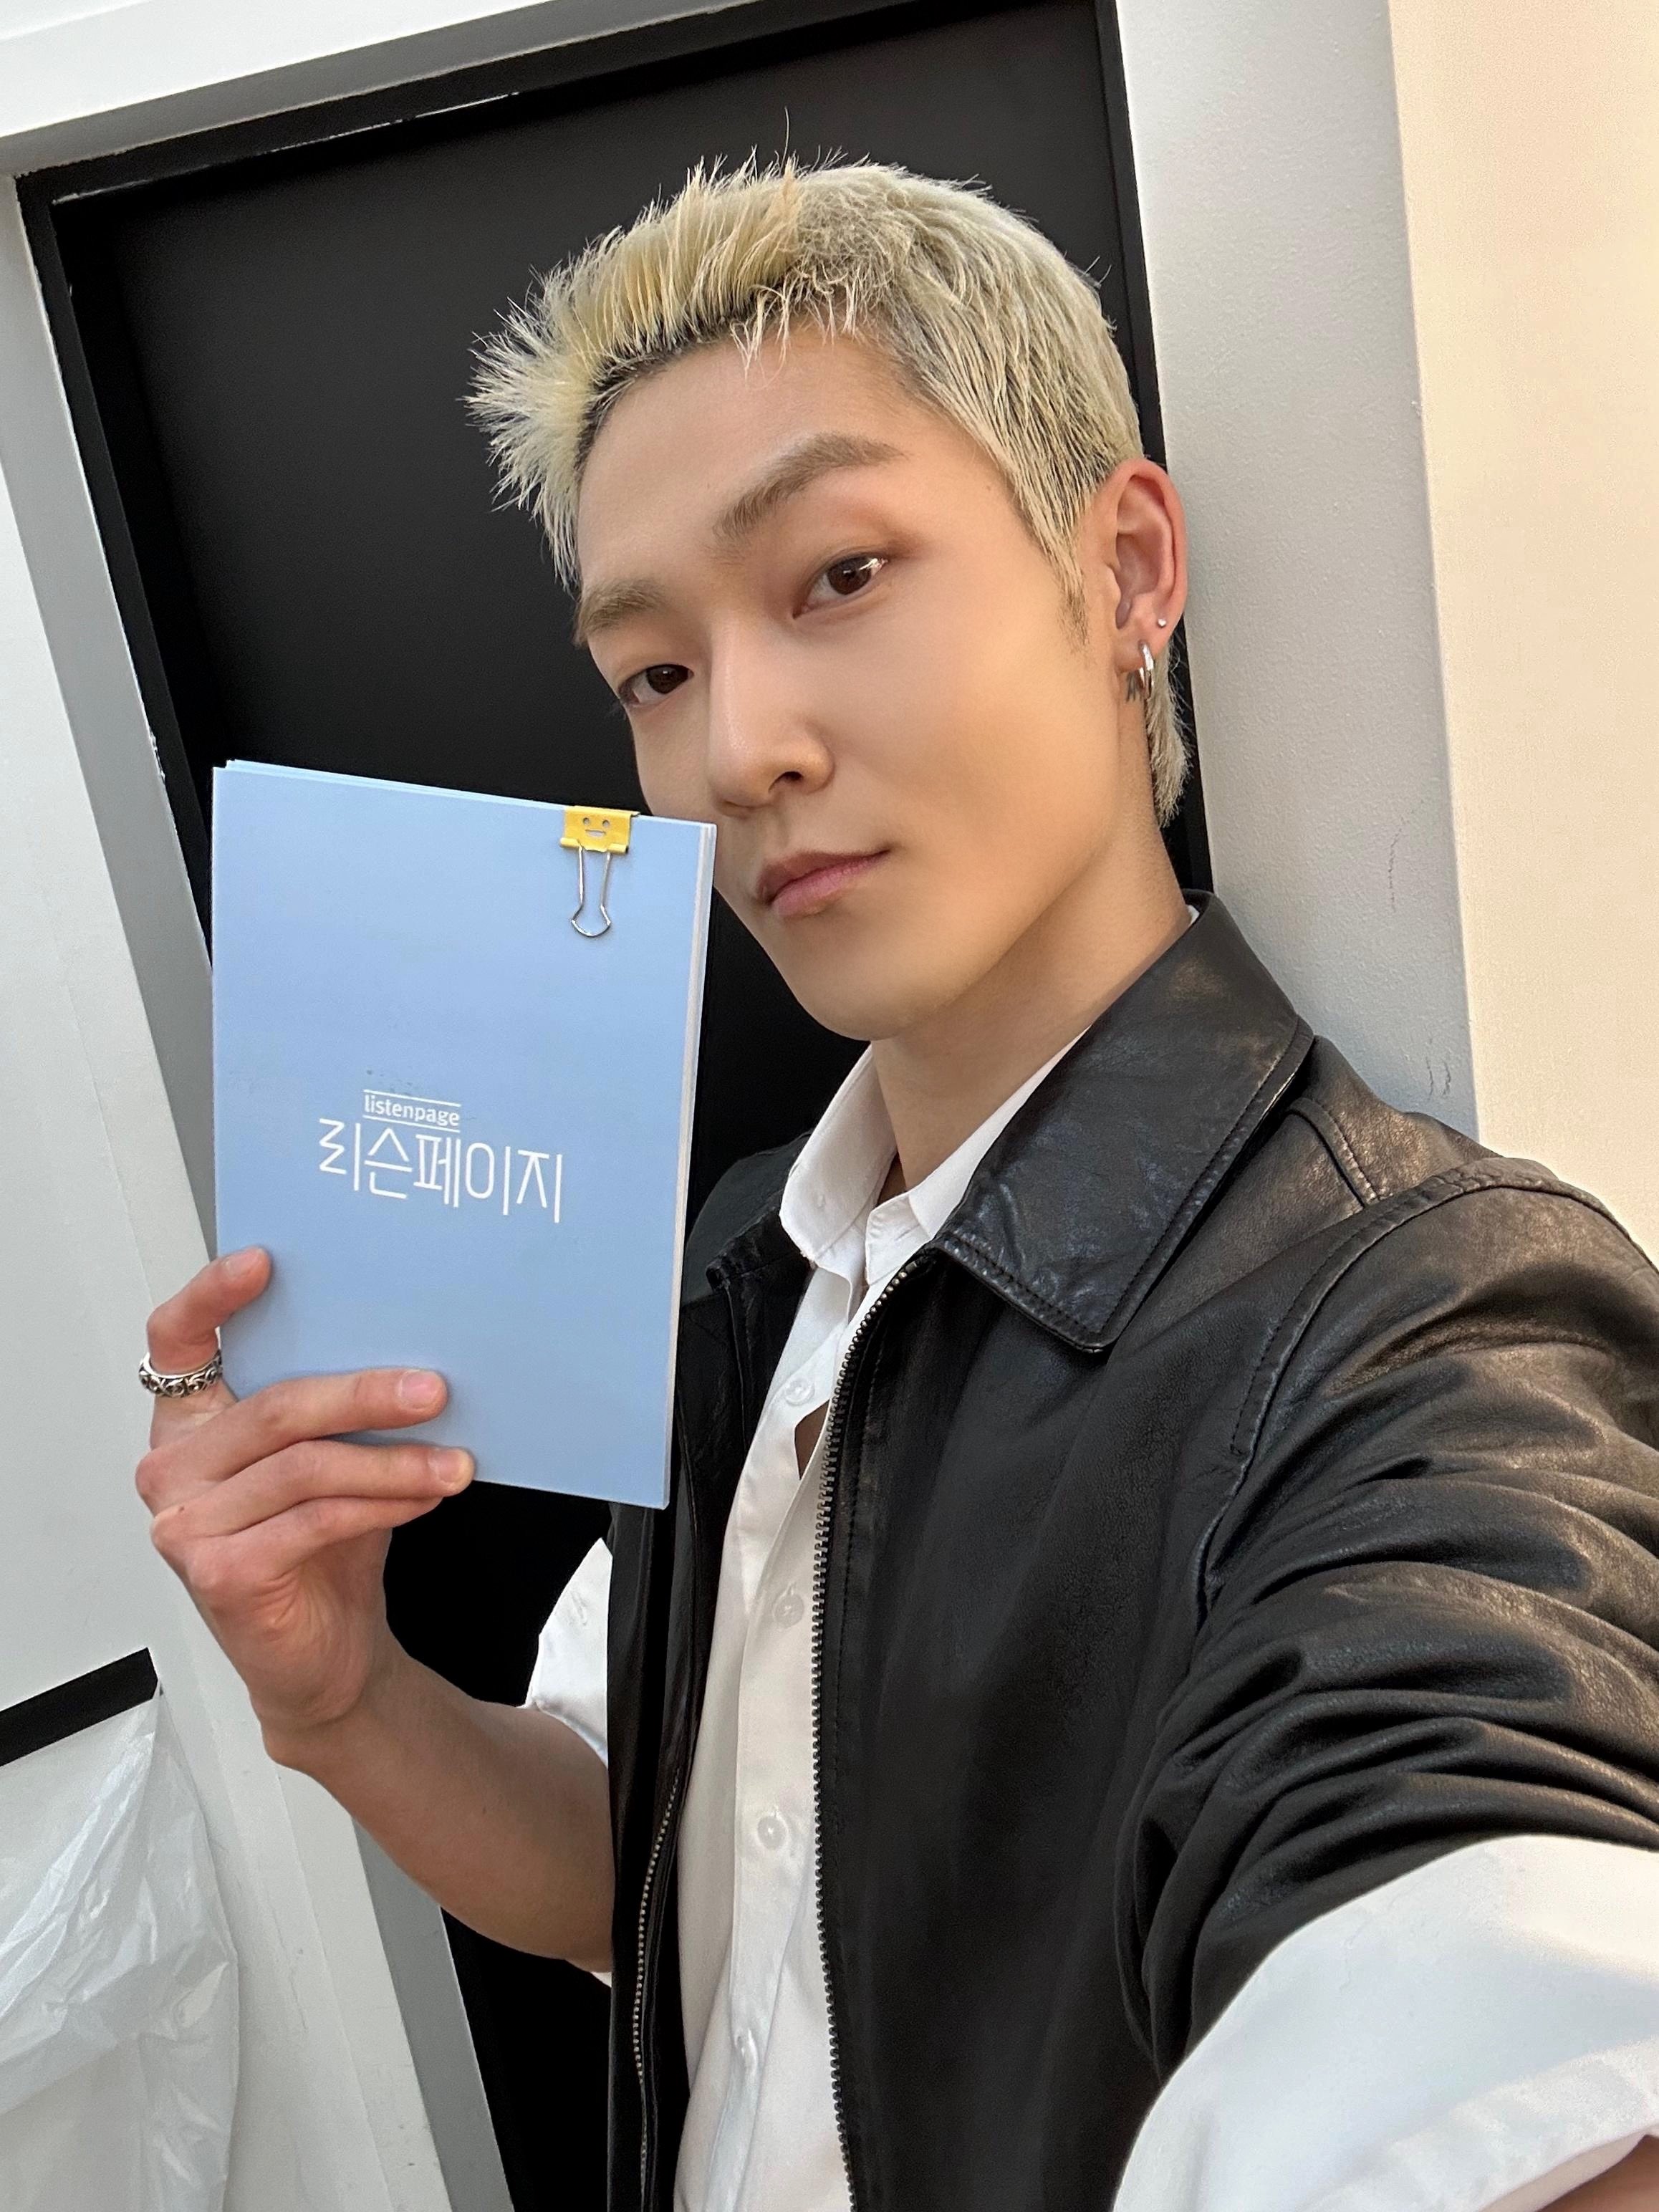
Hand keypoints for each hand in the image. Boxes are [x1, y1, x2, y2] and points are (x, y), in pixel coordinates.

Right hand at [136, 1247, 473, 1746]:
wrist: (322, 1655)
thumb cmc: (321, 1547)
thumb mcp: (331, 1460)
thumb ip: (341, 1410)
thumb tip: (419, 1352)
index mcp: (191, 1422)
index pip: (176, 1341)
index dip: (211, 1295)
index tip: (264, 1261)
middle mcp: (174, 1467)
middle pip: (276, 1407)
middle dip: (366, 1394)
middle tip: (435, 1390)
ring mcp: (187, 1523)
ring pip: (305, 1466)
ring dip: (394, 1460)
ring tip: (455, 1461)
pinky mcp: (218, 1572)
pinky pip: (314, 1520)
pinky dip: (380, 1502)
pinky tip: (424, 1497)